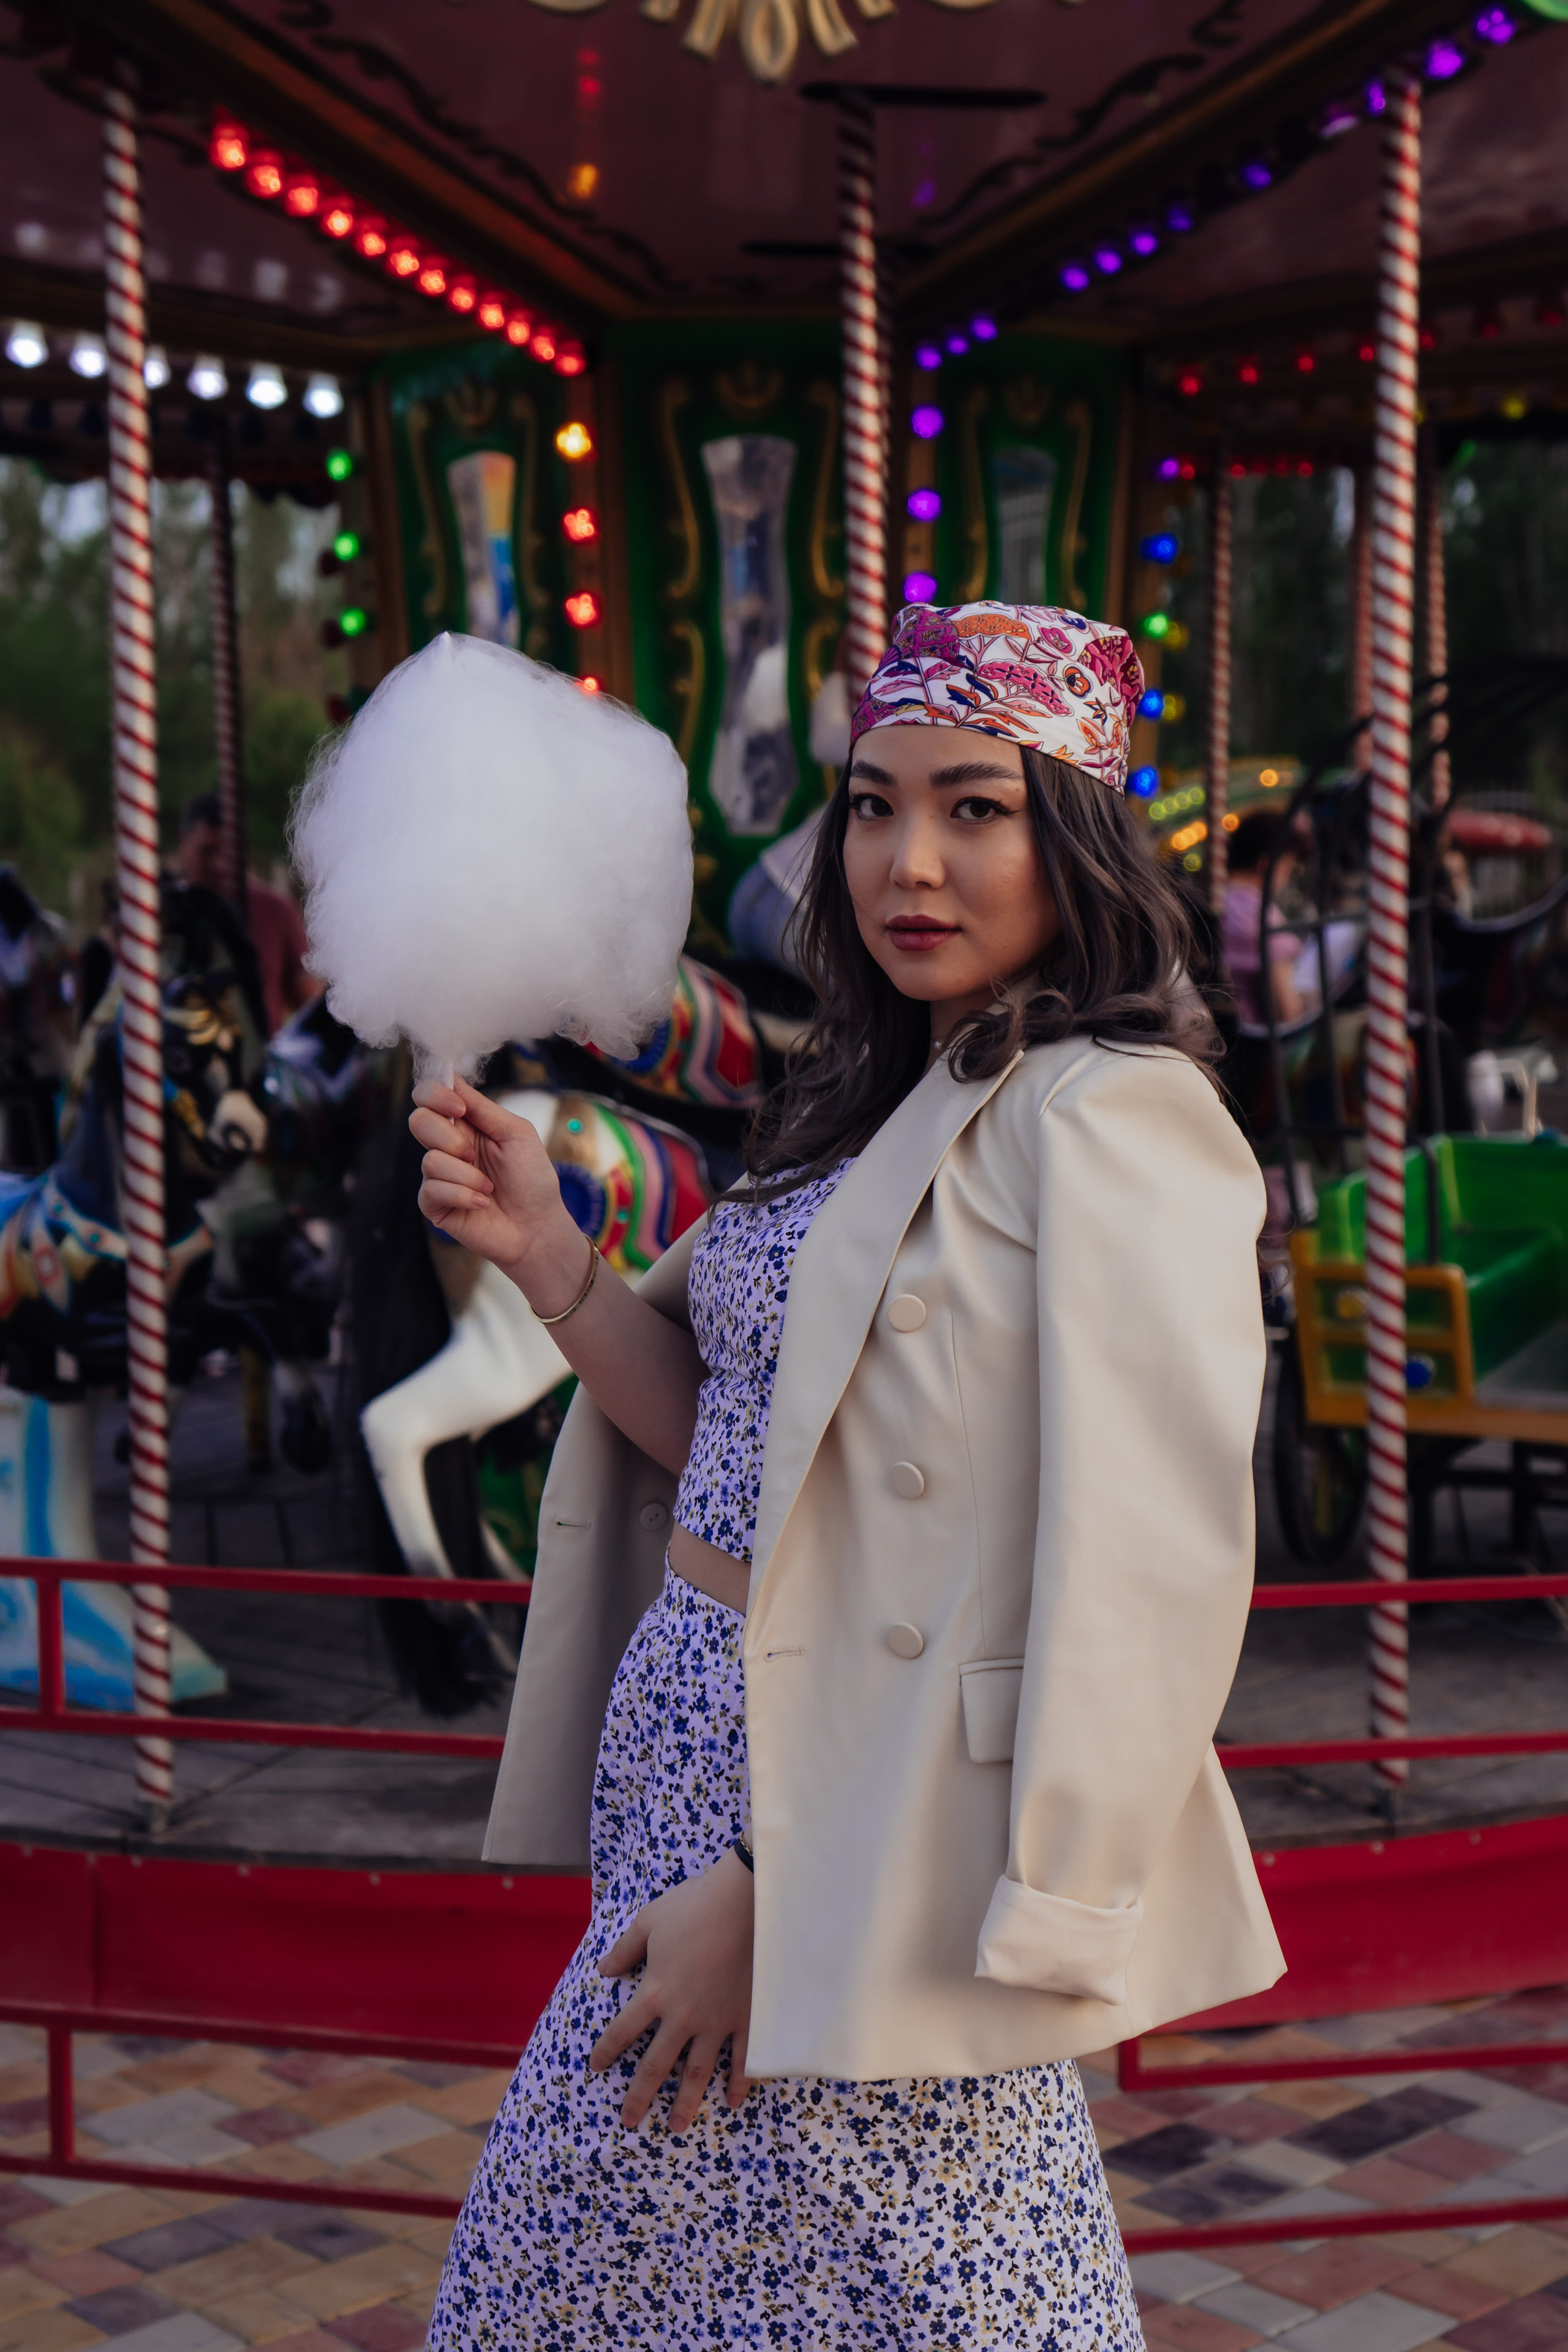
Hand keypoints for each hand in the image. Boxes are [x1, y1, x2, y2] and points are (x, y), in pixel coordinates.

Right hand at [409, 1074, 578, 1294]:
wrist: (538, 1226)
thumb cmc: (532, 1179)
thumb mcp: (516, 1133)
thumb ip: (483, 1107)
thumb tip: (450, 1077)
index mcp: (465, 1124)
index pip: (429, 1096)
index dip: (436, 1095)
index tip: (460, 1108)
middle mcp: (446, 1146)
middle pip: (418, 1121)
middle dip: (449, 1137)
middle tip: (474, 1154)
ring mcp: (438, 1176)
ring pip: (430, 1160)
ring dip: (467, 1174)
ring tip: (489, 1188)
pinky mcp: (434, 1205)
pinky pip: (432, 1190)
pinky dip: (463, 1194)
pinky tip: (482, 1203)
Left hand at [589, 1848, 754, 2133]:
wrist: (746, 1902)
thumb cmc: (694, 1907)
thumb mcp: (650, 1921)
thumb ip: (625, 1949)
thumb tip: (603, 1969)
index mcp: (655, 1992)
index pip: (623, 2031)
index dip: (607, 2051)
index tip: (596, 2066)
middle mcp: (682, 2016)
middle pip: (655, 2066)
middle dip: (639, 2096)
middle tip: (629, 2121)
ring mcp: (717, 2022)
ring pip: (697, 2073)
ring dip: (685, 2103)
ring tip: (677, 2127)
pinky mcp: (748, 2019)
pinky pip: (743, 2058)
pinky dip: (739, 2082)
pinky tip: (732, 2101)